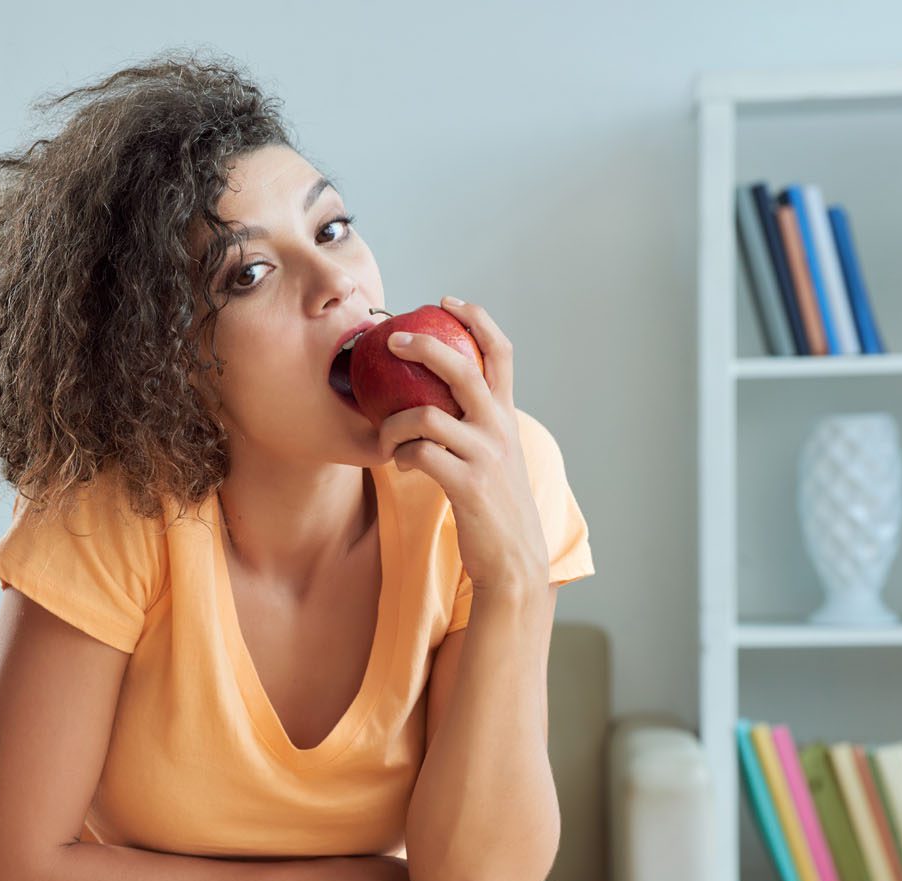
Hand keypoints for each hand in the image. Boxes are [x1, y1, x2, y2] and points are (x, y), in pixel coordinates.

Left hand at [376, 297, 546, 593]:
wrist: (514, 558)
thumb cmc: (494, 506)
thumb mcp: (494, 456)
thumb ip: (474, 426)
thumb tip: (433, 403)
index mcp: (506, 416)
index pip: (501, 352)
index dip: (476, 319)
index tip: (448, 301)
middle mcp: (499, 429)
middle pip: (462, 368)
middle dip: (424, 345)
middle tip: (393, 339)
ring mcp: (484, 456)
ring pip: (427, 416)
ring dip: (394, 424)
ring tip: (386, 438)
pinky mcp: (466, 484)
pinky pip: (420, 455)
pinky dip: (400, 456)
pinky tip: (398, 464)